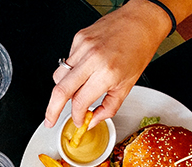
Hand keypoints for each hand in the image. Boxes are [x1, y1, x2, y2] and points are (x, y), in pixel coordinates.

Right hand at [44, 0, 168, 127]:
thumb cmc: (138, 49)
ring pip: (59, 76)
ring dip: (63, 89)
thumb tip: (93, 120)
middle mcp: (92, 58)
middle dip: (52, 110)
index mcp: (106, 73)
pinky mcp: (78, 38)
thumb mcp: (128, 85)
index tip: (78, 120)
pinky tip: (84, 68)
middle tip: (50, 120)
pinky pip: (67, 62)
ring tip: (75, 91)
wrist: (141, 21)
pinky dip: (71, 71)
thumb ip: (108, 107)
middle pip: (60, 90)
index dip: (76, 116)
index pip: (80, 102)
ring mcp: (83, 46)